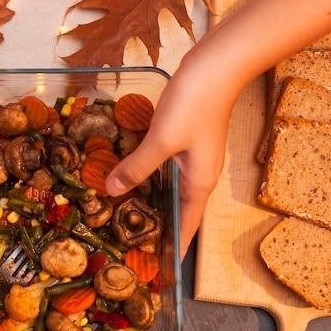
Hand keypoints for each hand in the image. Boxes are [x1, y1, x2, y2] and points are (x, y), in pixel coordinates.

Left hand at [106, 56, 237, 258]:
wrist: (218, 64)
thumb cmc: (195, 105)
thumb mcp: (162, 140)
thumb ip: (137, 167)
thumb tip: (112, 190)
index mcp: (199, 182)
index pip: (187, 225)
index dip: (174, 246)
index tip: (159, 267)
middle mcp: (199, 174)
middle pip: (179, 209)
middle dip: (159, 226)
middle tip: (133, 242)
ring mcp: (193, 155)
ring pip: (170, 187)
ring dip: (152, 200)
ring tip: (127, 214)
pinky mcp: (185, 138)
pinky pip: (165, 166)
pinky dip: (149, 175)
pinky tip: (130, 174)